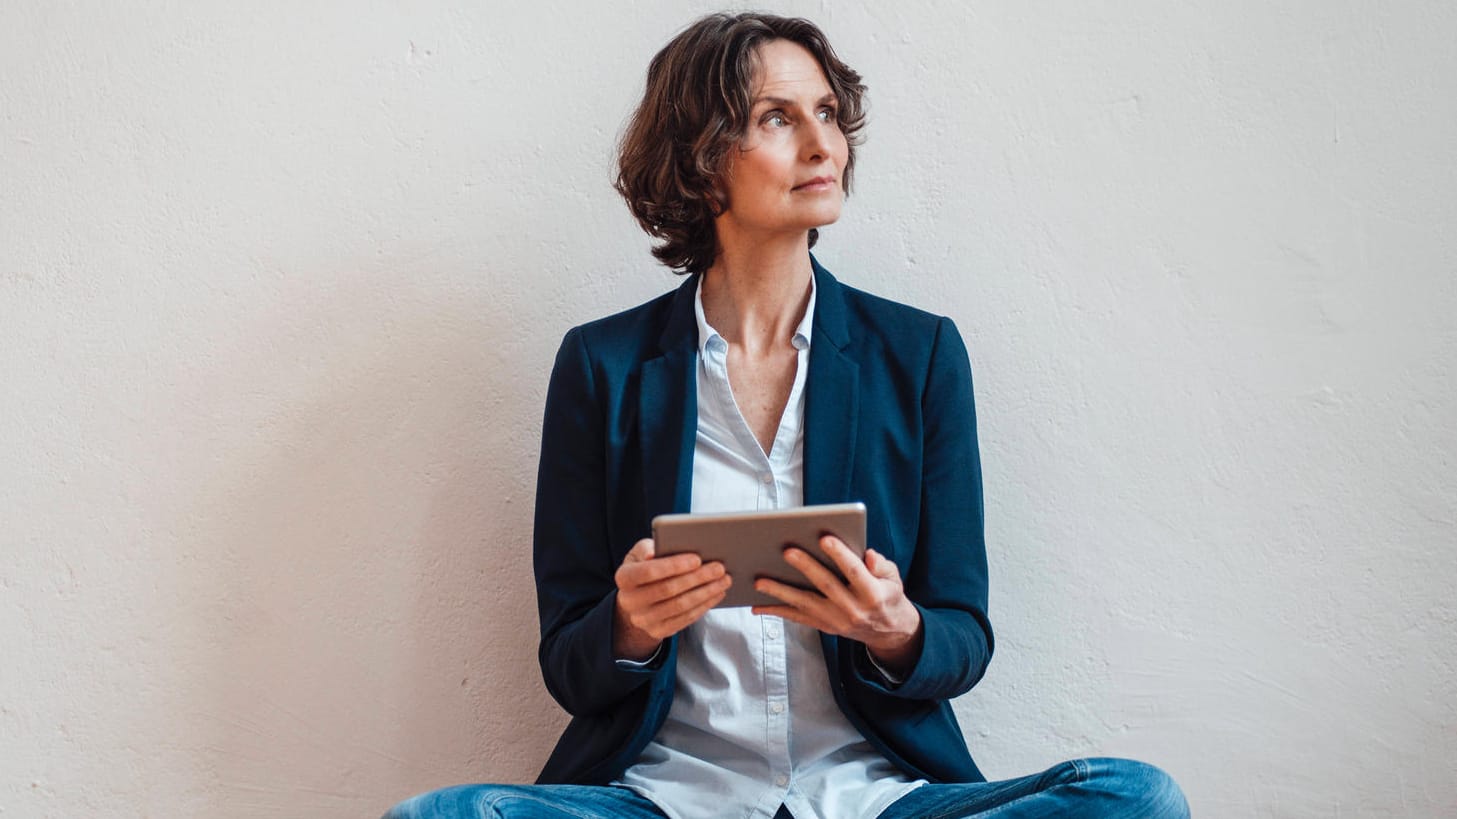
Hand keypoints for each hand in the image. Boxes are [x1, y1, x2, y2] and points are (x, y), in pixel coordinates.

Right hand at [613, 538, 731, 660]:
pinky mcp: (657, 631)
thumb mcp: (640, 553)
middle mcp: (630, 601)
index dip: (674, 565)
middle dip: (697, 578)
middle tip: (719, 568)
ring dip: (706, 593)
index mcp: (624, 577)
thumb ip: (648, 548)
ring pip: (680, 606)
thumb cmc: (644, 567)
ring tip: (724, 580)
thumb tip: (656, 552)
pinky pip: (685, 619)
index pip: (649, 571)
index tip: (697, 558)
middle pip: (668, 590)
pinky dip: (704, 606)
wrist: (636, 599)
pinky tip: (716, 594)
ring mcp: (643, 620)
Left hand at [752, 536, 923, 674]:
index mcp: (873, 594)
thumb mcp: (893, 579)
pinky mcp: (824, 626)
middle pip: (825, 585)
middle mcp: (853, 609)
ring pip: (805, 604)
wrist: (888, 631)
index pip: (855, 571)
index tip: (825, 537)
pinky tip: (757, 605)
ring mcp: (836, 620)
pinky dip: (777, 611)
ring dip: (780, 591)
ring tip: (759, 581)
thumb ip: (882, 566)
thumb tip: (868, 555)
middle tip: (786, 550)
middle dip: (805, 567)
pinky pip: (797, 618)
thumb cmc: (887, 595)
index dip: (840, 555)